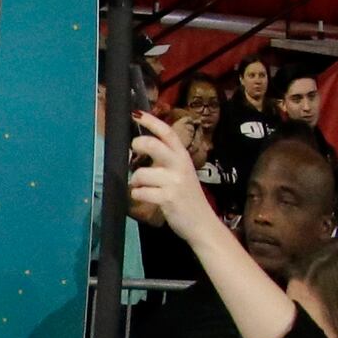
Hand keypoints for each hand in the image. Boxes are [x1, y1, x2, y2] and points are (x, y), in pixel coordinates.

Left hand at [126, 113, 221, 235]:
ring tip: (141, 187)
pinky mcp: (168, 198)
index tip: (136, 113)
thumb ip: (166, 160)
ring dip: (135, 182)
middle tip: (134, 149)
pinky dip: (137, 195)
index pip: (168, 133)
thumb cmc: (187, 198)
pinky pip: (141, 192)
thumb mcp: (181, 173)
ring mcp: (174, 182)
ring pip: (141, 173)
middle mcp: (180, 166)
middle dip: (139, 144)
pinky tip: (144, 198)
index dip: (151, 121)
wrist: (202, 224)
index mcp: (183, 157)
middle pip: (154, 145)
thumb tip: (143, 146)